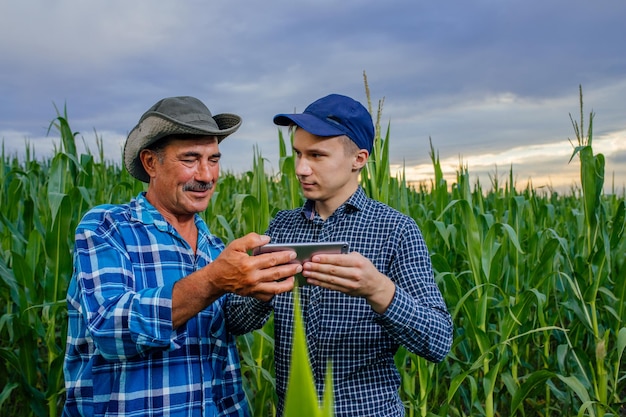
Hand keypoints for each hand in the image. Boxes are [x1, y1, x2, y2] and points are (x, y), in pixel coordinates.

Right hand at [172, 233, 299, 326]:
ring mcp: (253, 288)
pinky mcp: (252, 295)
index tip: (293, 253)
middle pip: (276, 273)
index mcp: (248, 264)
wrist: (216, 279)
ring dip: (287, 283)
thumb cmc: (226, 260)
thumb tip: (267, 239)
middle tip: (299, 265)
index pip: (271, 259)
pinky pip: (268, 296)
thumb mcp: (235, 246)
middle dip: (290, 269)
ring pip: (275, 288)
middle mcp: (252, 278)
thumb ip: (251, 240)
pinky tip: (282, 286)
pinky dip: (276, 292)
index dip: (283, 256)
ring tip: (295, 278)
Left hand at [301, 251, 395, 313]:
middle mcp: (355, 274)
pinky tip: (312, 280)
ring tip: (306, 273)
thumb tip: (325, 255)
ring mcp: (351, 284)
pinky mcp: (347, 291)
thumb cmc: (364, 267)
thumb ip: (345, 256)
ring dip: (316, 276)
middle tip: (306, 265)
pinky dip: (320, 283)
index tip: (314, 257)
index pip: (339, 260)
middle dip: (317, 268)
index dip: (325, 259)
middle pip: (333, 270)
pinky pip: (331, 287)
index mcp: (358, 262)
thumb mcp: (359, 258)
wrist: (375, 285)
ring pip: (330, 280)